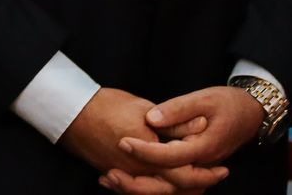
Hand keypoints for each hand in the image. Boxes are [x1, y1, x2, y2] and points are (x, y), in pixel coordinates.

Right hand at [59, 88, 227, 193]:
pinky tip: (165, 185)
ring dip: (179, 190)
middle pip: (174, 189)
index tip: (222, 169)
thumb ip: (174, 122)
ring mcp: (125, 175)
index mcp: (147, 152)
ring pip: (158, 193)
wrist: (70, 112)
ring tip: (195, 184)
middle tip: (214, 179)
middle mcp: (137, 170)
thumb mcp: (143, 108)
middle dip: (197, 186)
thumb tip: (202, 124)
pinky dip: (156, 190)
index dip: (206, 174)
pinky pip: (141, 190)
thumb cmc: (105, 106)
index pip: (184, 173)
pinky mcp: (115, 174)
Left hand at [108, 86, 264, 189]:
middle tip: (109, 173)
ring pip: (169, 190)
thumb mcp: (203, 99)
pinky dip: (148, 184)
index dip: (145, 151)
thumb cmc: (228, 103)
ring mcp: (199, 169)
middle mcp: (202, 165)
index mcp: (204, 148)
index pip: (171, 157)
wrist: (252, 113)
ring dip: (140, 188)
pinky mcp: (193, 169)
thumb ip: (177, 110)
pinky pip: (171, 184)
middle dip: (138, 183)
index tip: (123, 141)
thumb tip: (151, 119)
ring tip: (109, 179)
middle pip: (169, 184)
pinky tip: (122, 179)